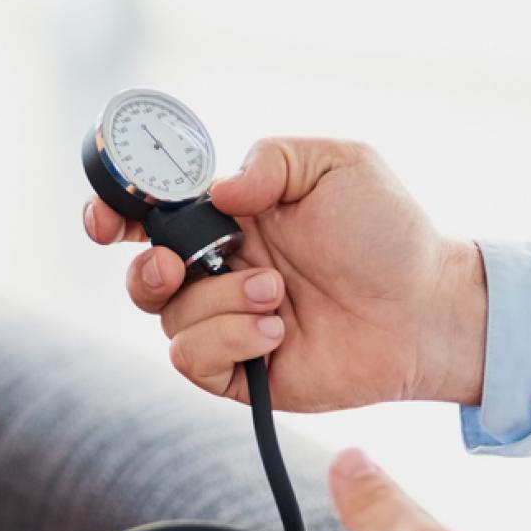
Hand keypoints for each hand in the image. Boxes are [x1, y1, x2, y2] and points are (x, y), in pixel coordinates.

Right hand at [83, 138, 488, 410]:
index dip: (114, 213)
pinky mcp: (237, 371)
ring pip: (169, 320)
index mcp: (229, 218)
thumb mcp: (339, 165)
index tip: (106, 220)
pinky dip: (228, 343)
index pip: (151, 213)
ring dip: (219, 304)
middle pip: (142, 275)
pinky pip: (192, 361)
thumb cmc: (389, 234)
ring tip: (277, 297)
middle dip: (148, 271)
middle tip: (178, 266)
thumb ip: (272, 160)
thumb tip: (216, 190)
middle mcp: (219, 270)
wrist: (425, 310)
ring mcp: (225, 322)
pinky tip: (276, 334)